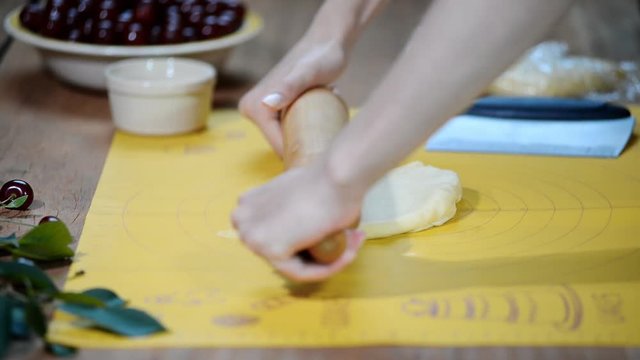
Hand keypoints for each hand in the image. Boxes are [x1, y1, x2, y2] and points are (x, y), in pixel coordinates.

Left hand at [231, 161, 365, 281]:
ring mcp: (252, 237)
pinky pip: (303, 272)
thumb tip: (303, 230)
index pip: (276, 234)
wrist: (336, 176)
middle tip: (349, 241)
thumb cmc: (325, 179)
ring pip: (294, 264)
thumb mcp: (299, 191)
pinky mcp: (270, 251)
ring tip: (354, 245)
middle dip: (318, 252)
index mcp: (246, 203)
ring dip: (327, 262)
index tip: (330, 232)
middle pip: (284, 250)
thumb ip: (291, 212)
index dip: (309, 238)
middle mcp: (242, 220)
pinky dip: (327, 268)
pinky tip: (349, 255)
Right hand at [239, 37, 347, 155]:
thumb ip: (290, 85)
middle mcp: (251, 108)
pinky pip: (289, 128)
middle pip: (281, 143)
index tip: (326, 161)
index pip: (278, 146)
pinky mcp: (273, 106)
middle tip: (331, 145)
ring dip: (306, 142)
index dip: (302, 158)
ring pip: (287, 137)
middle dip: (304, 150)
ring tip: (329, 135)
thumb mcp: (308, 73)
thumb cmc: (322, 57)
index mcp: (254, 107)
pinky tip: (324, 131)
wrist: (328, 42)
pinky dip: (305, 133)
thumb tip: (268, 104)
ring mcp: (262, 108)